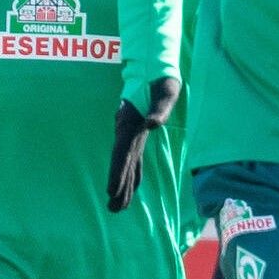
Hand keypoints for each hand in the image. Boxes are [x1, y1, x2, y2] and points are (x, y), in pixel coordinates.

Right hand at [106, 77, 180, 212]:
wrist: (153, 68)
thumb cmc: (161, 80)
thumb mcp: (166, 91)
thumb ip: (160, 108)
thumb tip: (153, 124)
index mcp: (131, 123)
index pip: (122, 153)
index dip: (117, 172)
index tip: (112, 191)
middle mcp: (127, 130)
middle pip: (121, 163)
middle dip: (117, 186)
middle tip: (113, 209)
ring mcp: (131, 132)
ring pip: (125, 162)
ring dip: (122, 184)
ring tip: (117, 206)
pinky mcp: (137, 133)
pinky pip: (132, 157)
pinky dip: (131, 173)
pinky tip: (130, 186)